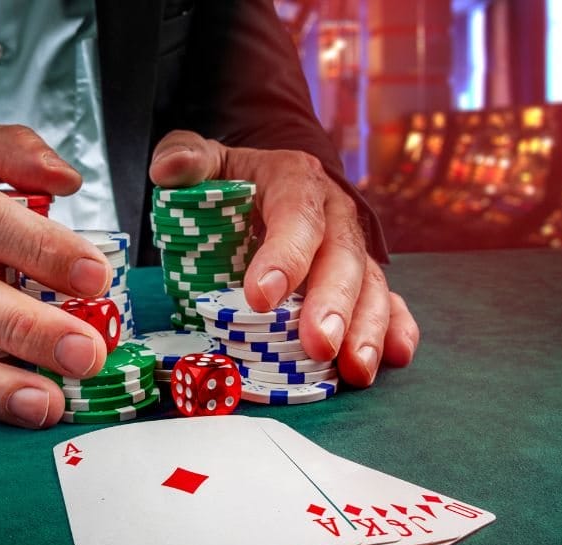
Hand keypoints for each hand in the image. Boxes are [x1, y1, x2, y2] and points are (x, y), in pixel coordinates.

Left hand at [149, 130, 418, 385]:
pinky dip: (394, 329)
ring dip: (367, 329)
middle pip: (342, 257)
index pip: (295, 214)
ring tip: (356, 368)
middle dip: (332, 304)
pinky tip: (394, 356)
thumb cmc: (233, 179)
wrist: (267, 182)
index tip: (260, 297)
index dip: (284, 255)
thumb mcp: (208, 161)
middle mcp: (334, 213)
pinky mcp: (361, 278)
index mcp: (295, 180)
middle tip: (320, 345)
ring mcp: (352, 248)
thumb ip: (186, 158)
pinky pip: (387, 301)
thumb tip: (167, 171)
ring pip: (370, 285)